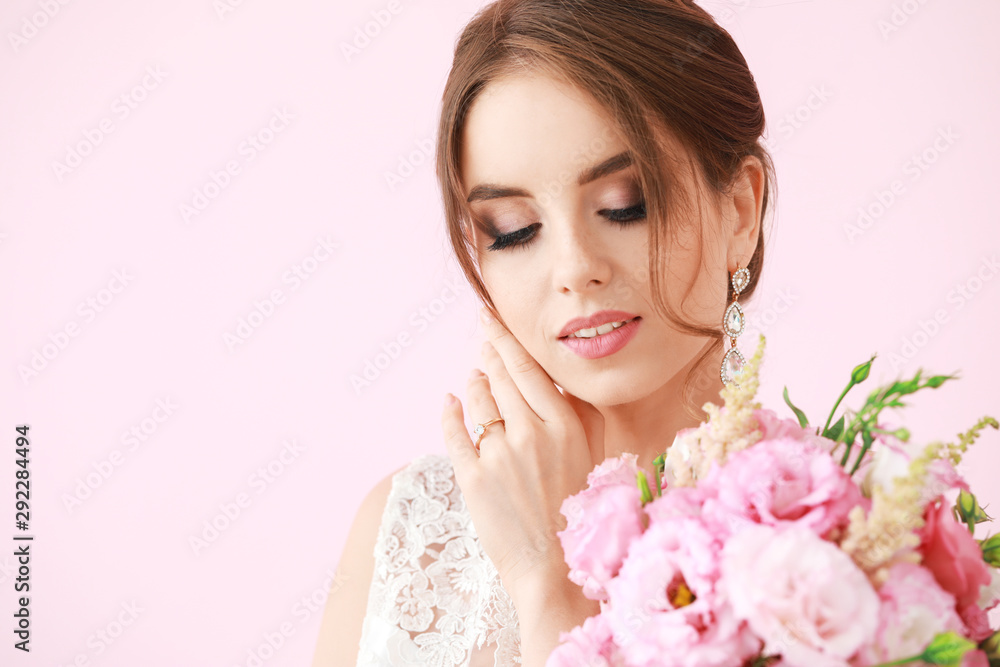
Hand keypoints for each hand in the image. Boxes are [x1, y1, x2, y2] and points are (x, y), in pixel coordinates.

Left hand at [441, 307, 605, 602]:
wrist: (557, 570)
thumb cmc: (581, 515)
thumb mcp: (595, 459)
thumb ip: (579, 417)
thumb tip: (557, 382)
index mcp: (567, 427)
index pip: (530, 370)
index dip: (508, 341)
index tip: (494, 320)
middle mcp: (532, 434)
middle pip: (501, 377)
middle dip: (489, 350)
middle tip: (483, 333)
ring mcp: (500, 455)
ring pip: (479, 400)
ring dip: (475, 381)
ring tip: (476, 374)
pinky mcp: (473, 478)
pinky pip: (454, 432)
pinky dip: (450, 412)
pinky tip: (450, 401)